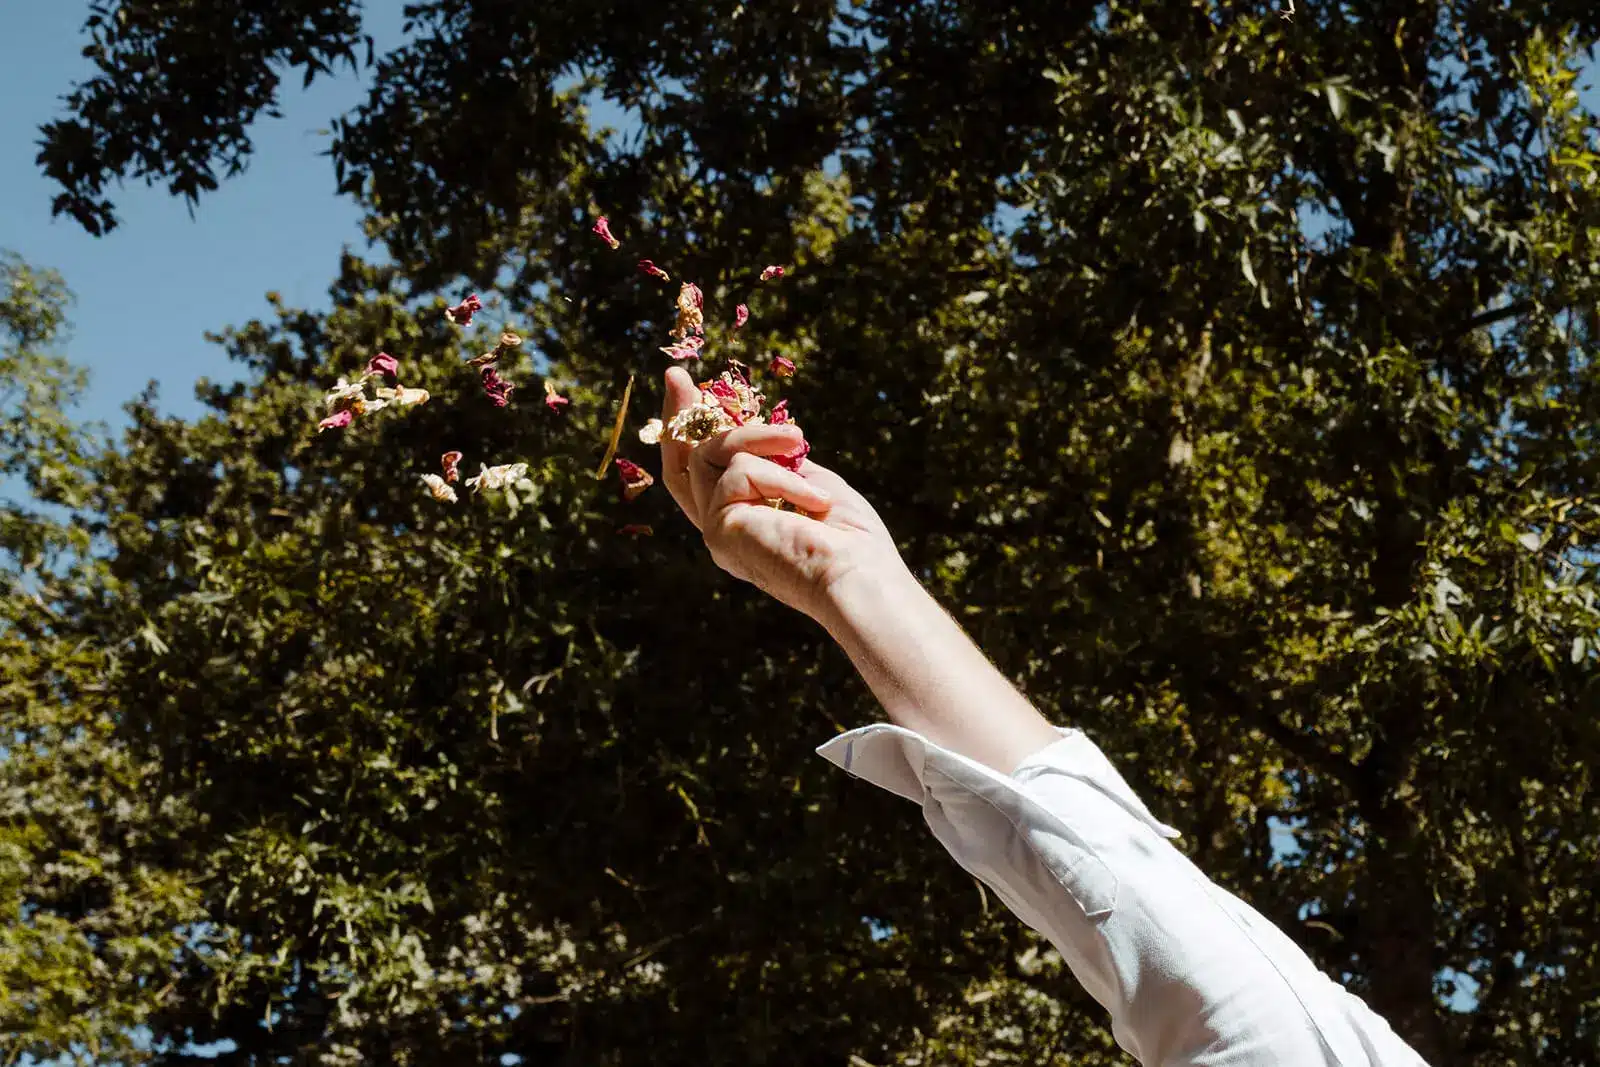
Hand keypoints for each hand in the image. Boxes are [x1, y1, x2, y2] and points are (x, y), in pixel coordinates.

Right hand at [657, 366, 909, 621]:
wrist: (859, 580)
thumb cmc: (851, 542)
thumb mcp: (810, 485)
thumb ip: (777, 464)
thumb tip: (754, 434)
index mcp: (745, 521)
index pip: (704, 474)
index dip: (692, 432)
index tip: (691, 390)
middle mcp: (721, 528)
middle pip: (683, 463)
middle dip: (680, 415)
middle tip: (676, 374)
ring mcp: (716, 529)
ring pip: (711, 453)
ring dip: (758, 436)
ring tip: (799, 441)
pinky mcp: (720, 528)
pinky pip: (742, 470)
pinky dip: (784, 477)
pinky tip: (814, 503)